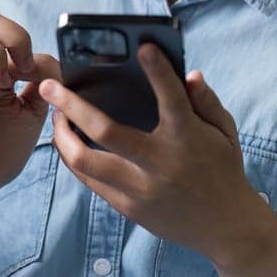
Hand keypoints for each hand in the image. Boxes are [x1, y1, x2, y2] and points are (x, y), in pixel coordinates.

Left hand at [39, 43, 275, 265]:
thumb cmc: (223, 169)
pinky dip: (74, 158)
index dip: (159, 71)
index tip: (143, 47)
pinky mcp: (128, 208)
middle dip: (71, 105)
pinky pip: (90, 180)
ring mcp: (141, 189)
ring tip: (55, 116)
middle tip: (49, 85)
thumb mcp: (225, 133)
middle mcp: (160, 164)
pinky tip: (68, 141)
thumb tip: (189, 74)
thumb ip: (206, 101)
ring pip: (84, 161)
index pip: (172, 98)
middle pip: (104, 132)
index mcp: (188, 139)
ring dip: (61, 135)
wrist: (227, 228)